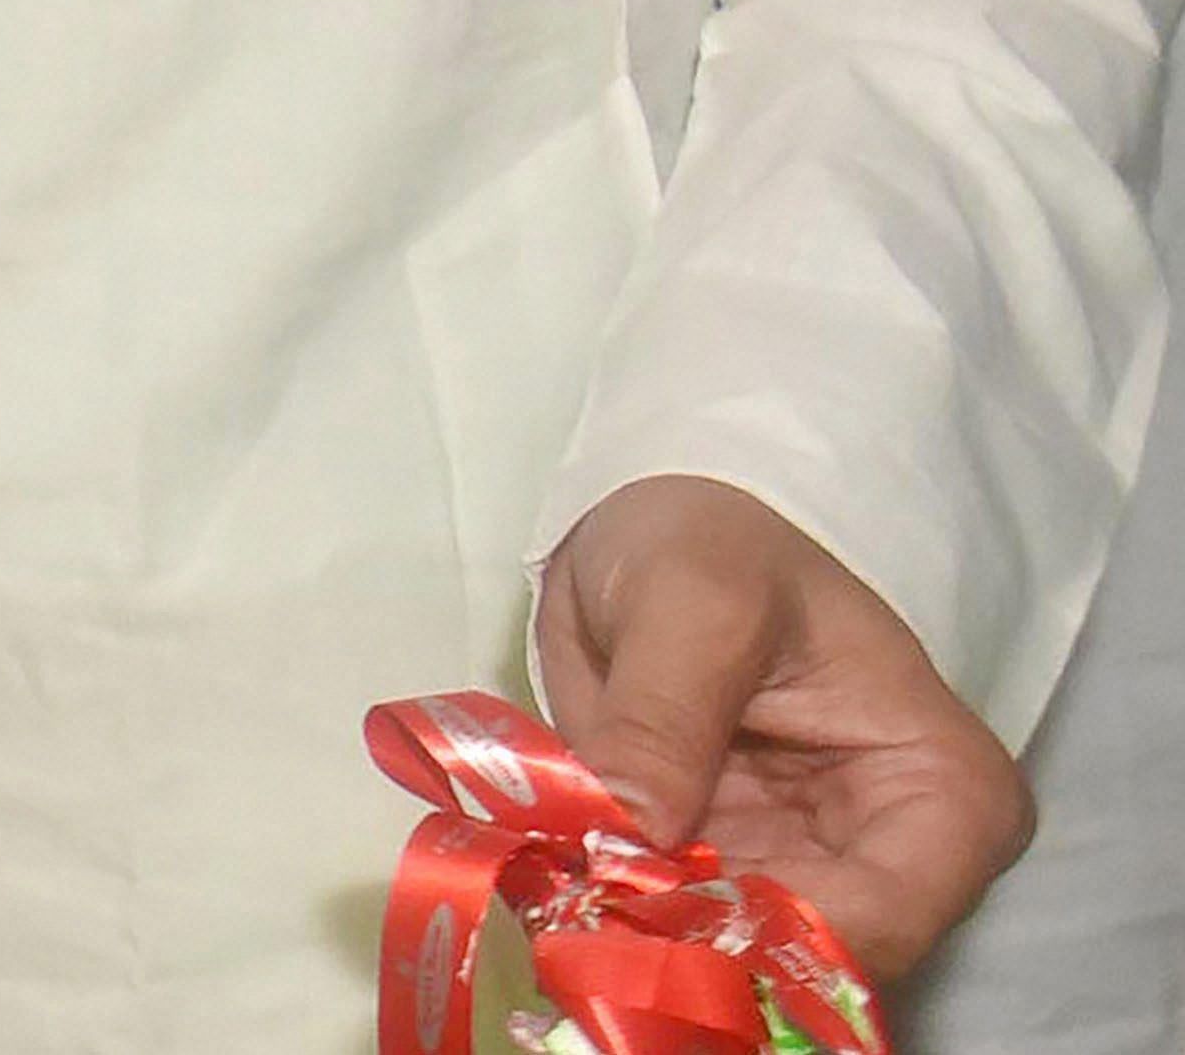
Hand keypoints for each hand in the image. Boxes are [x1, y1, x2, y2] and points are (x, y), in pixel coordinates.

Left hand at [538, 474, 1032, 980]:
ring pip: (734, 965)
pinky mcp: (729, 882)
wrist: (660, 536)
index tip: (644, 902)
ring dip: (641, 940)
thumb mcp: (689, 596)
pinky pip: (678, 934)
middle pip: (803, 963)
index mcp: (943, 796)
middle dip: (689, 949)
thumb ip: (664, 711)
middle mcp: (894, 864)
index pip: (880, 922)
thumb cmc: (712, 543)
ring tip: (560, 889)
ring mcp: (807, 881)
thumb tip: (630, 830)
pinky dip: (614, 919)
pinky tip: (557, 883)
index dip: (762, 937)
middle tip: (581, 906)